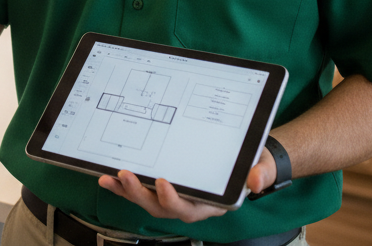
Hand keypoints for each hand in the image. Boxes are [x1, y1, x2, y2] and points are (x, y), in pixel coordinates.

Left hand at [97, 149, 274, 221]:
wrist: (249, 162)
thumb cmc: (252, 166)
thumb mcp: (262, 167)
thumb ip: (260, 174)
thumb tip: (255, 180)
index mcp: (211, 204)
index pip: (189, 209)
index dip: (173, 200)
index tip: (162, 183)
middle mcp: (190, 204)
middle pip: (161, 207)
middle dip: (141, 194)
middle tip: (126, 177)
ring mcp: (175, 197)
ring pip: (147, 200)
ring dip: (127, 191)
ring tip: (109, 178)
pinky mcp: (164, 188)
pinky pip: (142, 190)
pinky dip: (125, 185)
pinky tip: (109, 177)